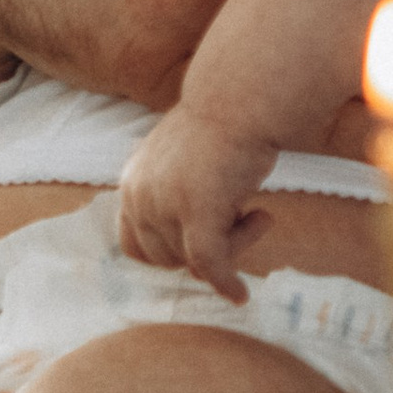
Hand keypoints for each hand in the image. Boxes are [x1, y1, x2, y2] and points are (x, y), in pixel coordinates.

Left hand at [118, 109, 274, 299]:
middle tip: (246, 220)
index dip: (169, 254)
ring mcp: (164, 206)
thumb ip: (173, 198)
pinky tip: (242, 294)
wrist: (241, 98)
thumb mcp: (182, 164)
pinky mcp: (197, 213)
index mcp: (132, 183)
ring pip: (196, 261)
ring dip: (234, 245)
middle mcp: (139, 196)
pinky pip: (210, 264)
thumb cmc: (224, 127)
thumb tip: (186, 249)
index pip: (135, 246)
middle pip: (167, 259)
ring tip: (261, 213)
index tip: (200, 248)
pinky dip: (226, 283)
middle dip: (207, 249)